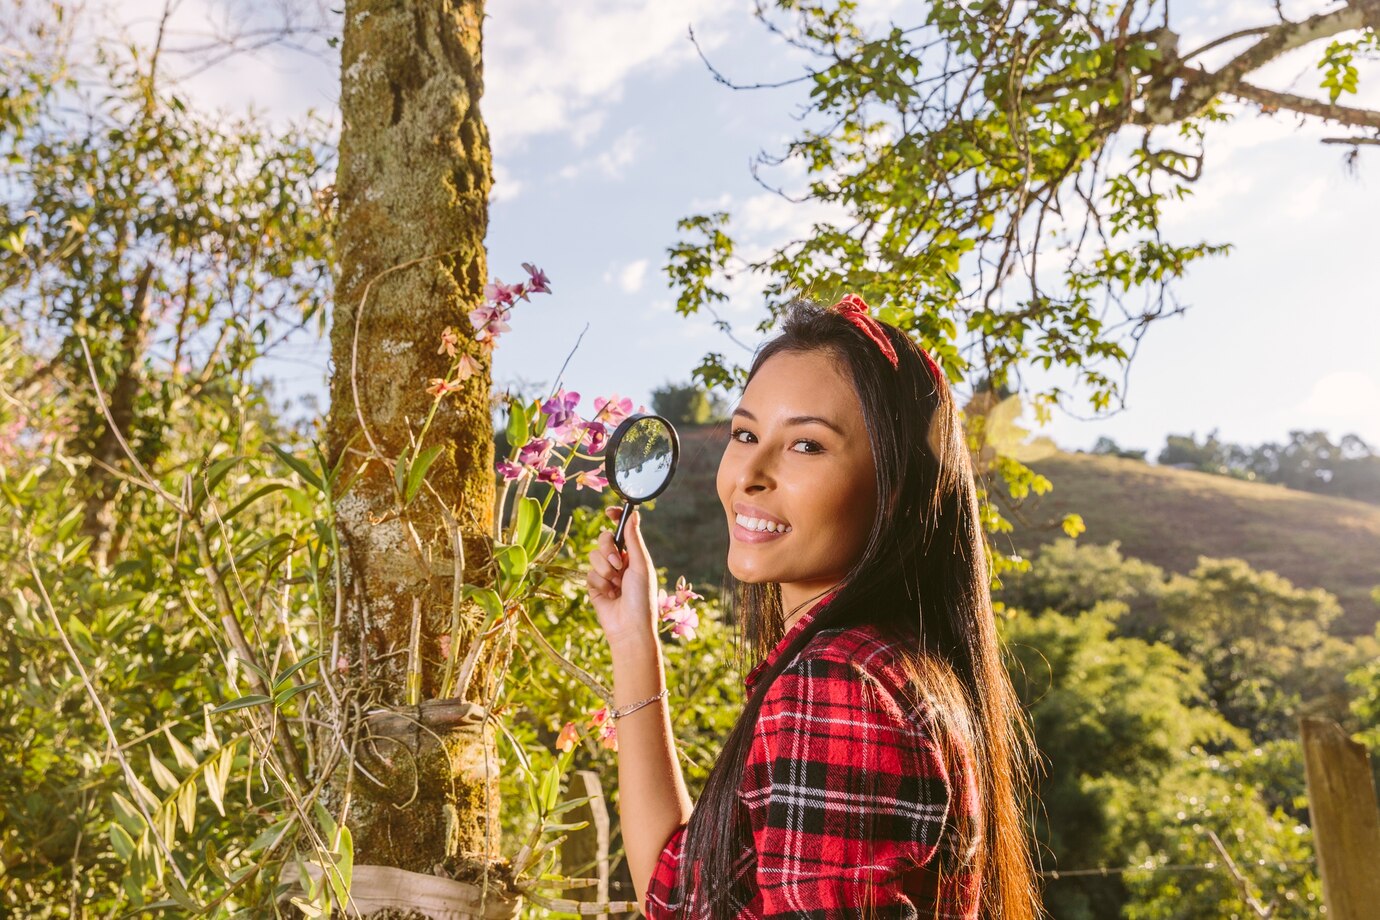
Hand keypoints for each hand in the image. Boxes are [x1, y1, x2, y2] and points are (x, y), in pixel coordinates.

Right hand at [585, 505, 657, 649]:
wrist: (630, 627)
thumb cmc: (642, 598)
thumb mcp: (641, 566)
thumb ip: (634, 540)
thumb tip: (634, 514)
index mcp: (633, 555)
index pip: (622, 530)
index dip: (616, 518)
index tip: (609, 511)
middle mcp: (619, 562)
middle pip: (603, 539)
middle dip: (608, 549)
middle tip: (618, 564)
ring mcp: (606, 574)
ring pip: (594, 556)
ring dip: (605, 570)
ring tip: (616, 586)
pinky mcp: (594, 586)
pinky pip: (589, 574)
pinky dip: (600, 584)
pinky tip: (610, 596)